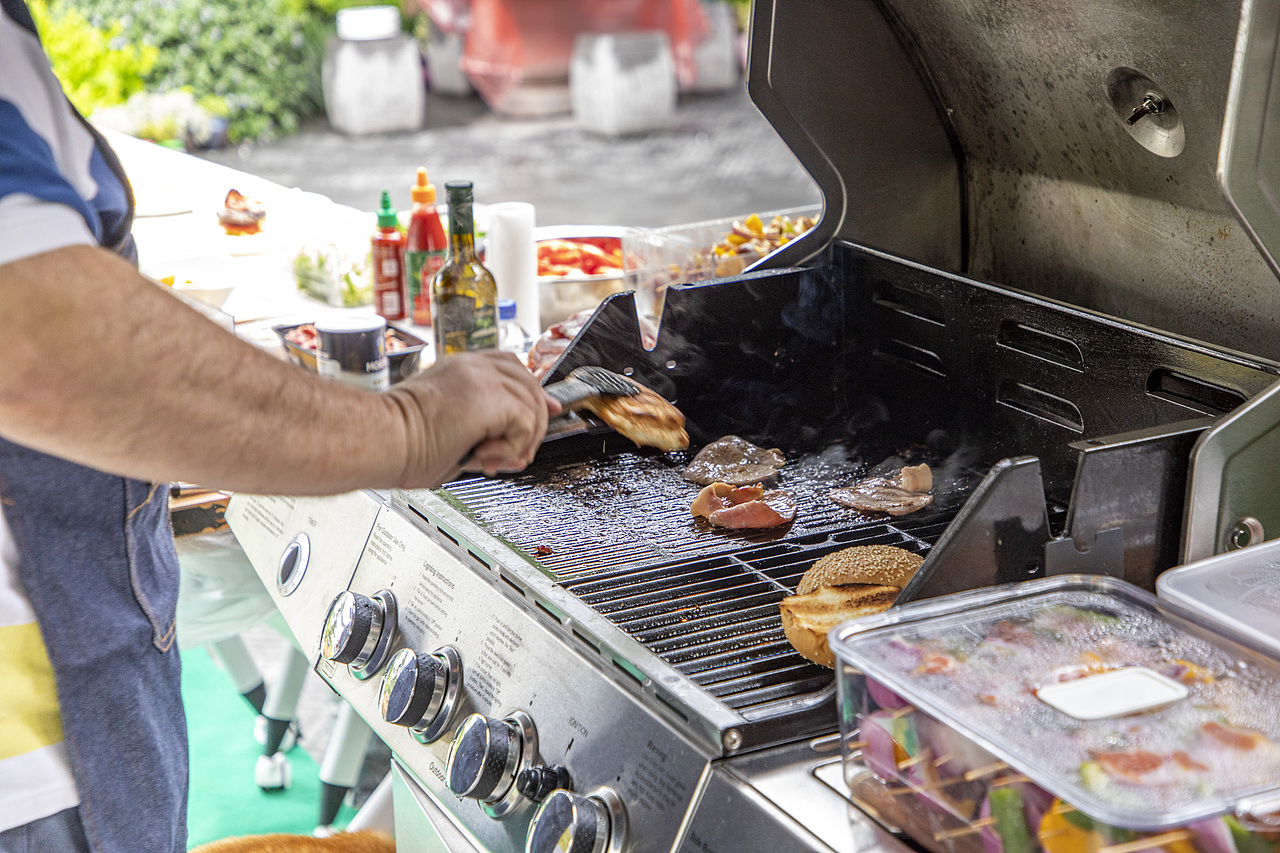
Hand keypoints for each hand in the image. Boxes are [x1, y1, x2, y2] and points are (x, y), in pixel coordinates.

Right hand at [387, 351, 560, 487]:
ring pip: (533, 404)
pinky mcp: (491, 396)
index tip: (547, 411)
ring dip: (522, 440)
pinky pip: (526, 422)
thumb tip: (520, 451)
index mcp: (461, 368)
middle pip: (530, 383)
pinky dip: (514, 446)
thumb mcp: (449, 427)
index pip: (512, 367)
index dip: (533, 391)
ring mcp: (483, 377)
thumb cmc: (397, 442)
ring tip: (492, 458)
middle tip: (511, 455)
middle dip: (534, 422)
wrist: (378, 440)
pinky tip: (486, 456)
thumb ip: (485, 430)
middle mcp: (474, 365)